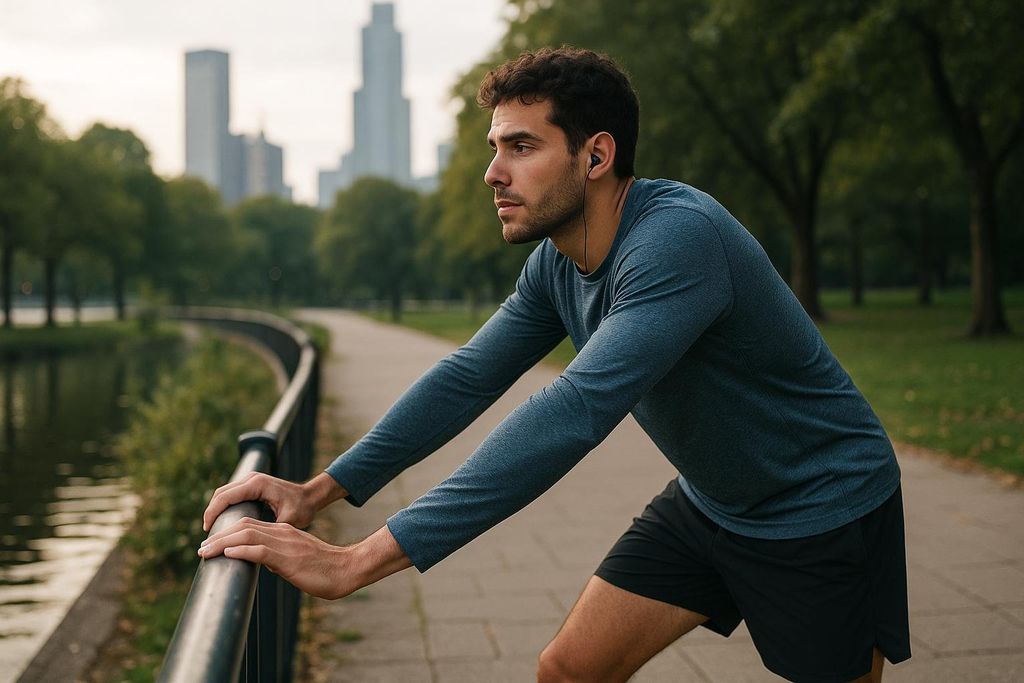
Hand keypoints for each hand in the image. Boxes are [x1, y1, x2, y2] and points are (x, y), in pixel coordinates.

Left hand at [197, 517, 357, 599]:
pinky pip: (260, 550)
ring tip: (205, 552)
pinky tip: (227, 554)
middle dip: (219, 536)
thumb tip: (263, 563)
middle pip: (243, 526)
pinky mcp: (288, 558)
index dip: (228, 532)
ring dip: (222, 543)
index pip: (250, 524)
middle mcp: (282, 533)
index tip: (212, 544)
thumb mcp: (298, 559)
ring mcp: (285, 544)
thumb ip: (280, 556)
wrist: (346, 569)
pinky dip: (241, 550)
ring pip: (247, 535)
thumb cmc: (325, 569)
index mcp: (284, 532)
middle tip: (201, 549)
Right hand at [203, 472, 315, 531]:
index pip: (225, 497)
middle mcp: (252, 478)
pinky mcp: (252, 484)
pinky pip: (231, 494)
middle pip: (220, 494)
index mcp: (257, 485)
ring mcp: (252, 479)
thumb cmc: (302, 509)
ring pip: (224, 493)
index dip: (213, 514)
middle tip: (207, 536)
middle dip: (210, 513)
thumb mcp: (287, 521)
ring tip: (211, 532)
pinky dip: (223, 506)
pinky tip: (221, 523)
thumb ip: (270, 530)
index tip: (208, 532)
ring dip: (215, 510)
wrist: (312, 496)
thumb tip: (253, 546)